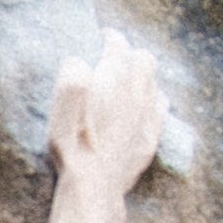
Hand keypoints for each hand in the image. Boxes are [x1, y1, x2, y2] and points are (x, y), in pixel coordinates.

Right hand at [48, 31, 167, 201]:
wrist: (93, 185)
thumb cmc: (72, 143)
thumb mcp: (61, 102)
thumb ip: (72, 73)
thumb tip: (80, 63)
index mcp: (115, 79)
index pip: (119, 46)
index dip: (110, 37)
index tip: (103, 37)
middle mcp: (138, 93)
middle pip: (145, 60)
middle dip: (131, 53)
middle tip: (117, 56)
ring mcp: (148, 116)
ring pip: (155, 84)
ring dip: (144, 77)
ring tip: (130, 80)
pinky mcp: (150, 138)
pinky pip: (161, 109)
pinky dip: (153, 100)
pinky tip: (144, 107)